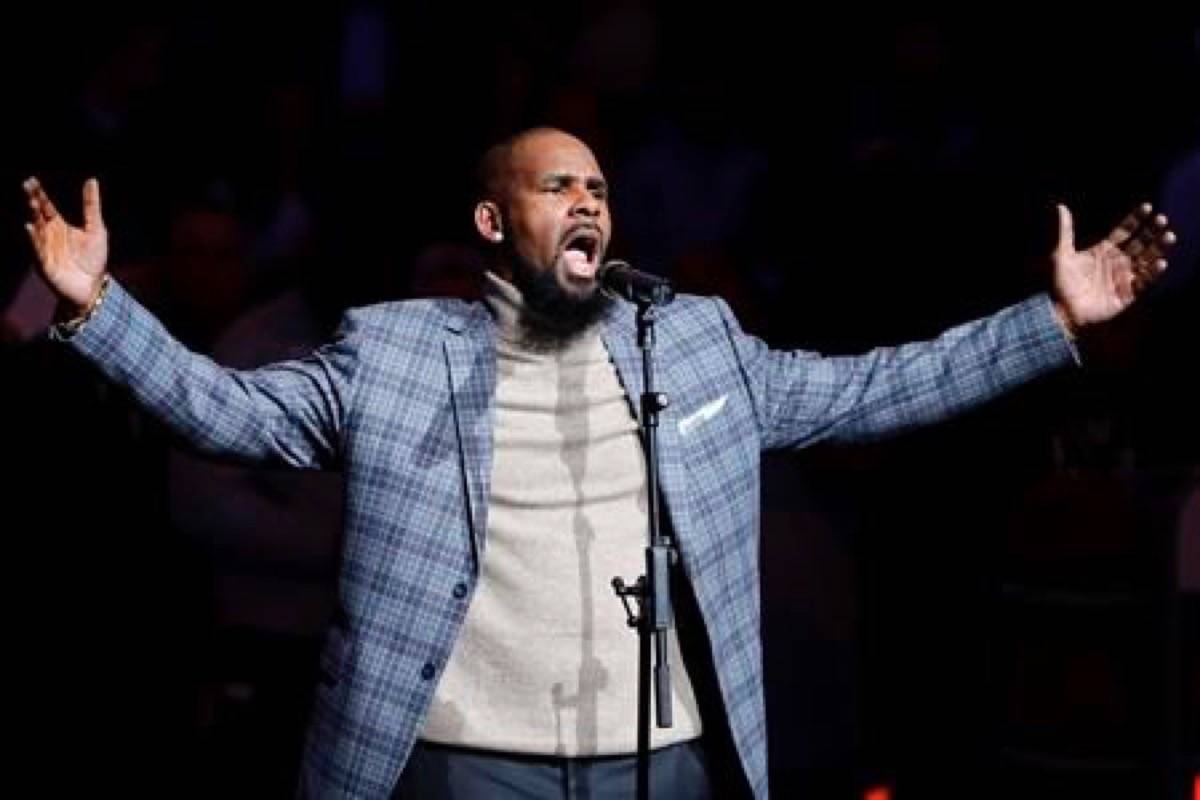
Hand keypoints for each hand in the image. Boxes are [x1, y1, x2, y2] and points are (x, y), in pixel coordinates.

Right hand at [23, 177, 108, 310]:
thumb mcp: (96, 228)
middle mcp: (49, 235)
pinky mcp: (45, 264)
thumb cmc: (94, 258)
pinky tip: (30, 227)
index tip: (32, 181)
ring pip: (36, 229)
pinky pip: (37, 249)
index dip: (39, 194)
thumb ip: (91, 205)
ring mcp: (45, 249)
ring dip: (34, 216)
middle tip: (28, 186)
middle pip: (38, 215)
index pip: (46, 206)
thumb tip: (91, 180)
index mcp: (59, 225)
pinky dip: (34, 239)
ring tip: (33, 203)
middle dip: (33, 201)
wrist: (93, 286)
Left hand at [1052, 202, 1174, 333]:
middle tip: (1162, 219)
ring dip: (1158, 248)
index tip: (1147, 206)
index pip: (1124, 231)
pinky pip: (1145, 281)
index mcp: (1102, 251)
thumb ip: (1063, 231)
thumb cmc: (1058, 284)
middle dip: (1152, 231)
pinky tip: (1161, 262)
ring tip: (1169, 236)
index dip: (1135, 219)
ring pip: (1147, 259)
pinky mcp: (1127, 294)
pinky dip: (1153, 272)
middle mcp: (1116, 262)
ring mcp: (1123, 278)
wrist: (1061, 312)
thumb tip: (1059, 206)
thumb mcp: (1059, 255)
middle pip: (1140, 242)